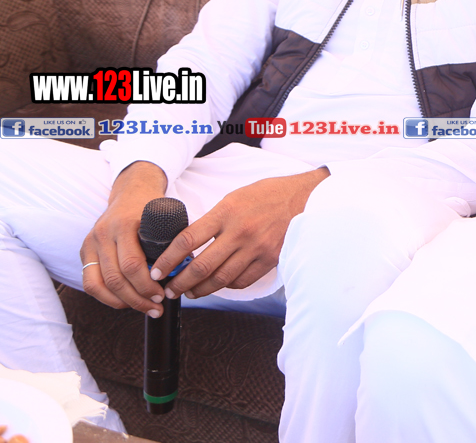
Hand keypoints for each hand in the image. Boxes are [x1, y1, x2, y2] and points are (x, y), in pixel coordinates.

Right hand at [80, 161, 167, 315]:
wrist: (131, 191)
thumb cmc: (152, 209)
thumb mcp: (165, 219)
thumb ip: (171, 243)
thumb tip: (183, 274)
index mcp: (124, 224)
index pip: (132, 264)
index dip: (147, 285)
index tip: (163, 295)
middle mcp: (103, 233)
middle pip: (116, 278)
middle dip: (138, 298)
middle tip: (156, 307)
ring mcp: (91, 242)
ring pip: (100, 284)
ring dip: (123, 302)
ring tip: (144, 308)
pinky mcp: (84, 251)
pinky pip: (90, 283)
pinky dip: (106, 298)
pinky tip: (124, 303)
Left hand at [151, 168, 328, 299]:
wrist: (306, 197)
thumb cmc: (269, 194)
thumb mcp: (235, 197)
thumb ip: (214, 219)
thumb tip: (188, 242)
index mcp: (227, 211)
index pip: (188, 240)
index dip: (168, 260)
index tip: (158, 271)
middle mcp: (240, 232)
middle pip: (201, 266)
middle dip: (180, 283)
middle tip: (169, 290)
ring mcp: (256, 248)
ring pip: (220, 279)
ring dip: (201, 290)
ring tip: (190, 292)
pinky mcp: (270, 259)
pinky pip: (242, 281)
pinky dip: (227, 286)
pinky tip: (219, 284)